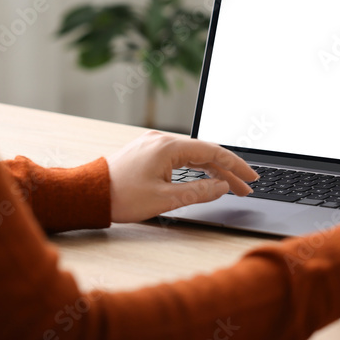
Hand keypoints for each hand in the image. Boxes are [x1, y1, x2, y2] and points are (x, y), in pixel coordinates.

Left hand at [105, 130, 258, 222]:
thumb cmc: (120, 197)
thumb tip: (222, 188)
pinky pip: (179, 157)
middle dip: (227, 170)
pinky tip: (205, 178)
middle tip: (246, 187)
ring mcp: (153, 145)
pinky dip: (195, 168)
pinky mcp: (147, 153)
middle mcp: (161, 140)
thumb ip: (198, 192)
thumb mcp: (165, 199)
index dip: (235, 166)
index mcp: (167, 147)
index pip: (212, 152)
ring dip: (212, 170)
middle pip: (204, 153)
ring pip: (192, 155)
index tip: (251, 177)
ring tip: (230, 186)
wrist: (87, 194)